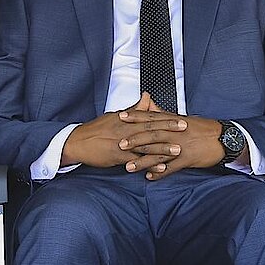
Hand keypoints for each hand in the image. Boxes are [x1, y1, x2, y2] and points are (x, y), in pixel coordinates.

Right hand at [62, 93, 190, 171]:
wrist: (78, 142)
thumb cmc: (97, 129)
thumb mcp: (116, 116)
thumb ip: (134, 109)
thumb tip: (147, 96)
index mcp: (127, 119)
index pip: (150, 117)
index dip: (166, 119)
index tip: (181, 119)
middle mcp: (126, 130)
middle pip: (151, 129)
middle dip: (169, 130)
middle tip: (185, 130)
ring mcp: (122, 143)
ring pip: (145, 145)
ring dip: (163, 148)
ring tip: (178, 150)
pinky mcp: (117, 156)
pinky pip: (136, 161)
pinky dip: (149, 164)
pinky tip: (160, 168)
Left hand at [117, 100, 226, 180]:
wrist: (224, 138)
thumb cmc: (202, 128)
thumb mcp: (183, 119)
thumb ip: (164, 114)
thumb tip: (149, 105)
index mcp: (174, 121)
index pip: (152, 117)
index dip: (136, 117)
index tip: (120, 117)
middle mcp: (176, 132)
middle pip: (153, 134)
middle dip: (135, 140)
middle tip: (120, 144)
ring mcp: (182, 146)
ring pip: (159, 152)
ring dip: (143, 161)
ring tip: (128, 167)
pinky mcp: (189, 158)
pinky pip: (172, 167)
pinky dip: (161, 172)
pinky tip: (150, 177)